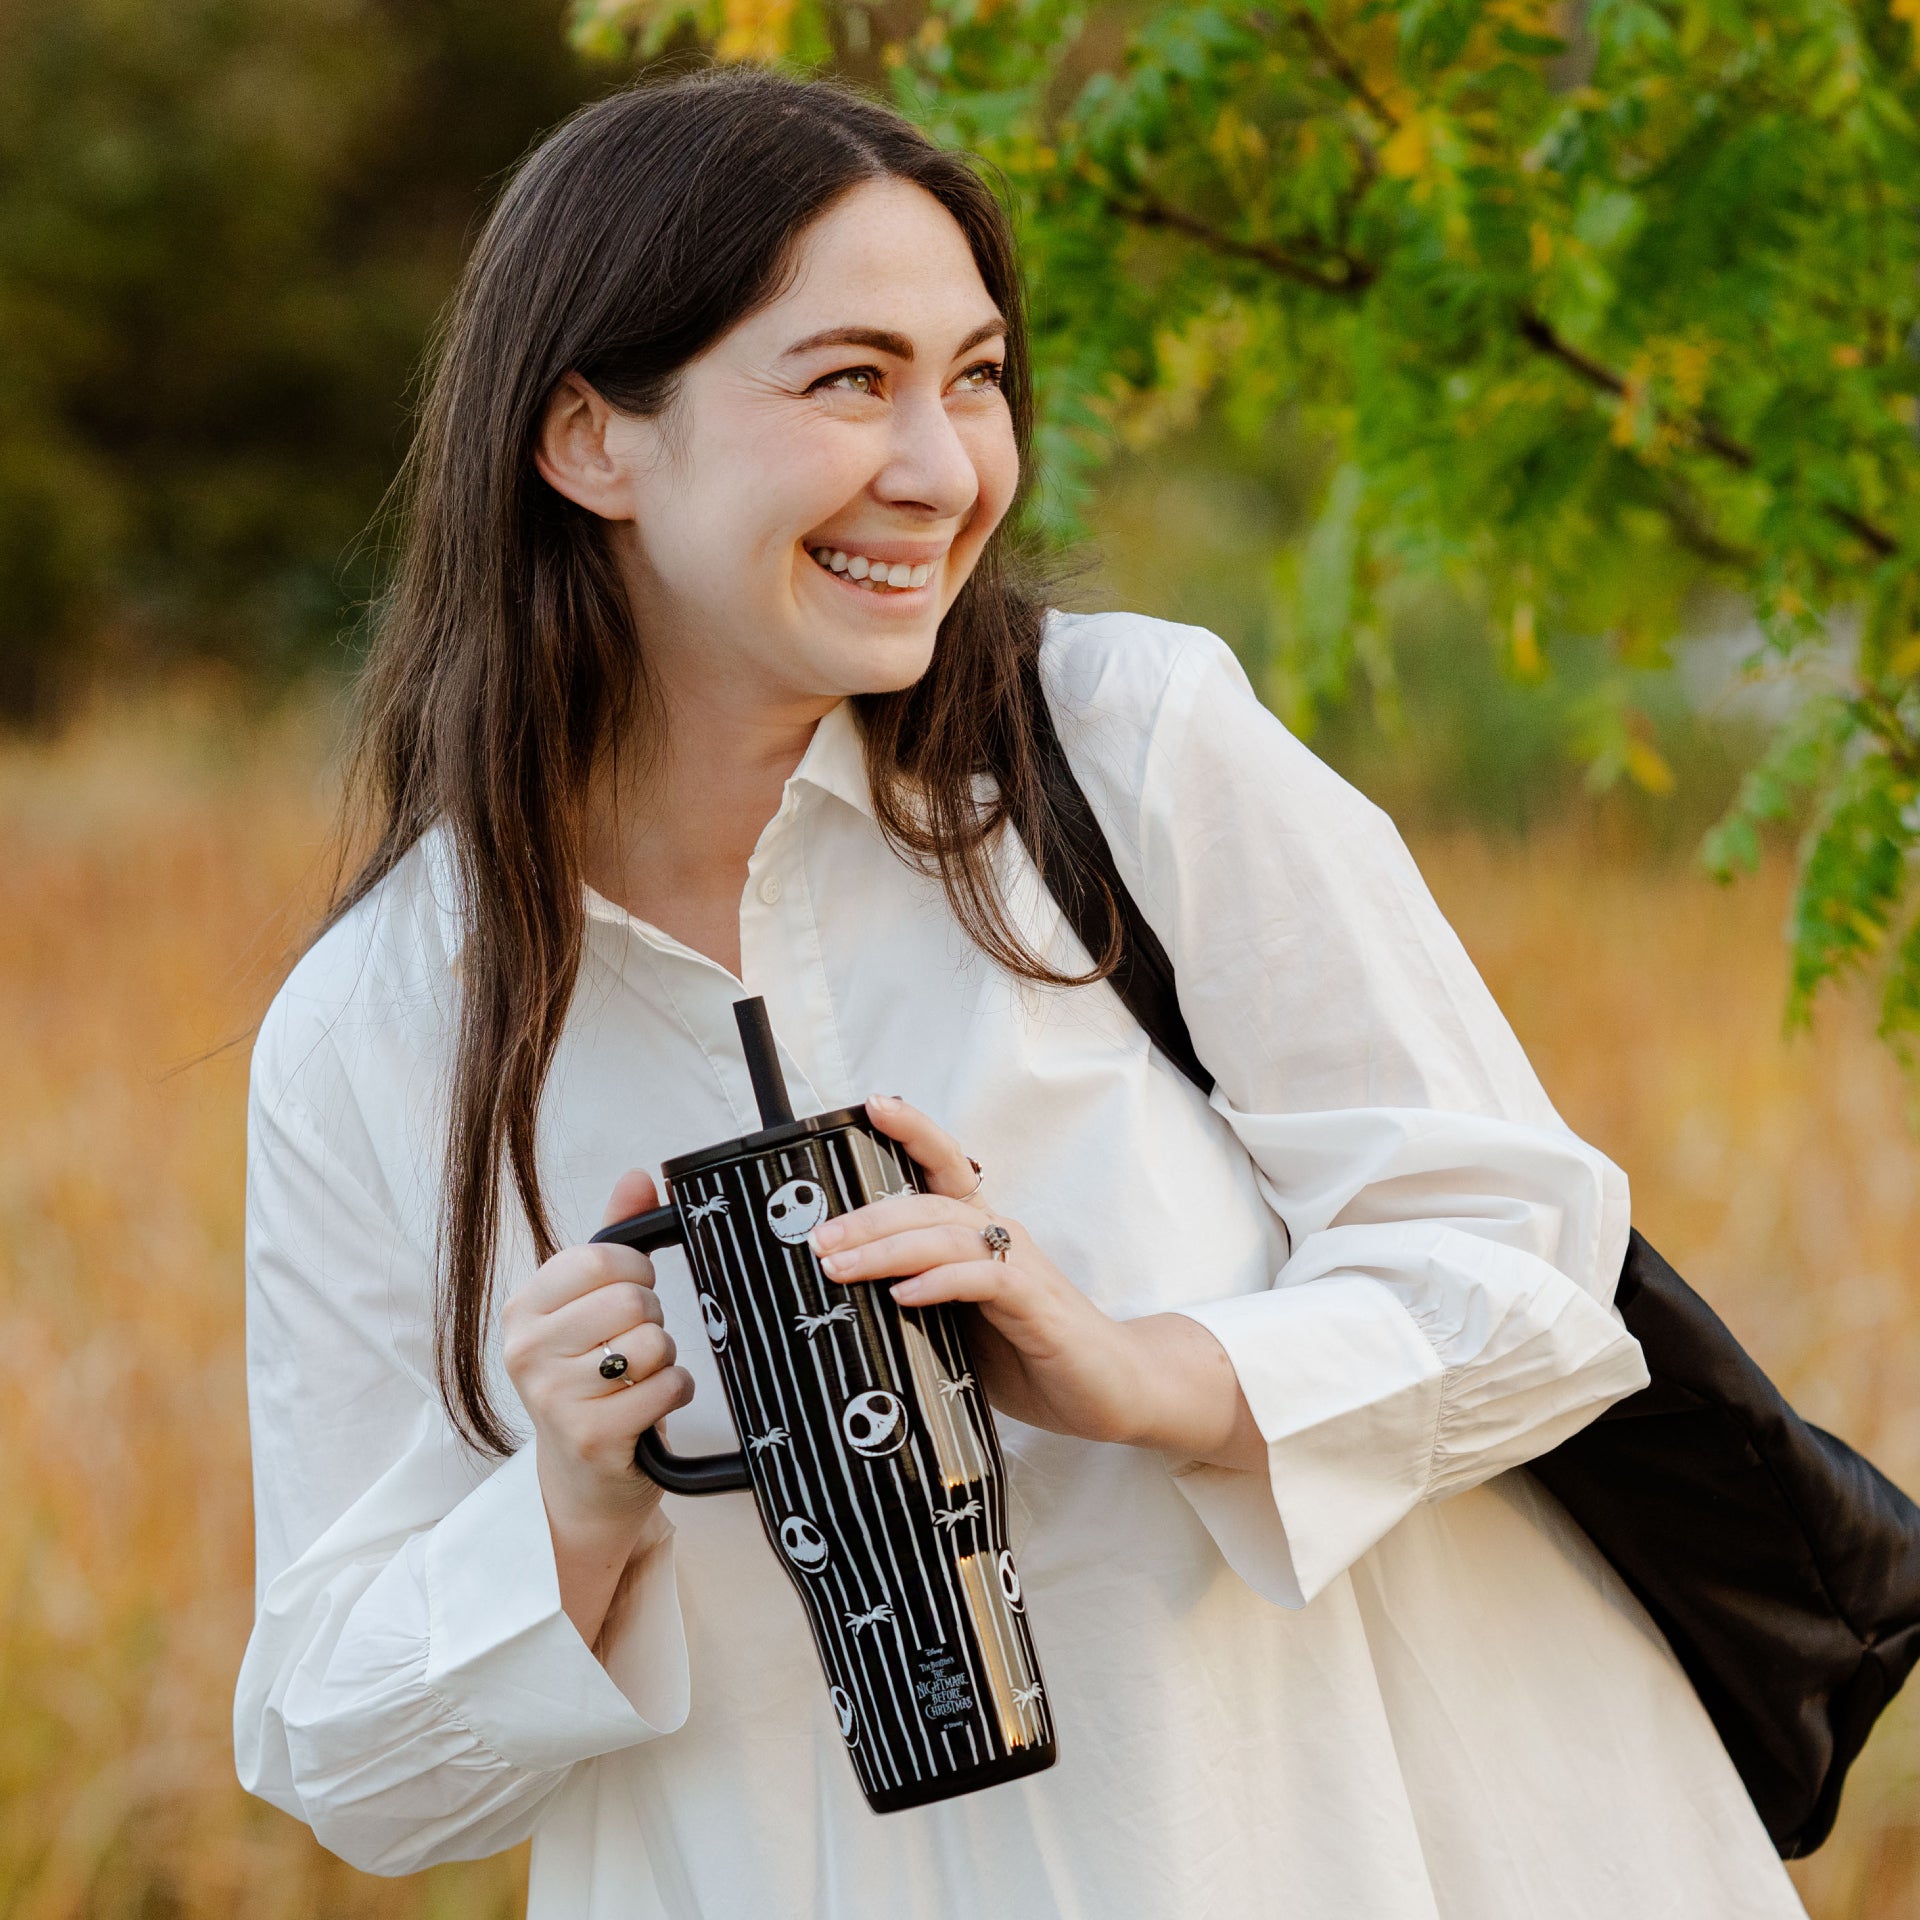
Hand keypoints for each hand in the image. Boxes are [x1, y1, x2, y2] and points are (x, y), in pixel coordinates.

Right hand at [502, 1169, 694, 1643]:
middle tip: (635, 1346)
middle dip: (652, 1320)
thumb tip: (639, 1177)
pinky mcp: (590, 1435)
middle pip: (630, 1300)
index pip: (598, 1257)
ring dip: (665, 1359)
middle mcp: (526, 1351)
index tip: (633, 1291)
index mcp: (524, 1309)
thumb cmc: (591, 1382)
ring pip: (651, 1343)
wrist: (583, 1481)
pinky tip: (651, 1405)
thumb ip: (616, 1236)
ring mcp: (553, 1396)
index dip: (635, 1271)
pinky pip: (665, 1387)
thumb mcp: (591, 1307)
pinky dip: (675, 1392)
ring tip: (640, 1378)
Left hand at [807, 1096, 1153, 1446]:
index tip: (873, 1104)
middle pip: (928, 1202)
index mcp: (981, 1233)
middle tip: (817, 1237)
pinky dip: (939, 1282)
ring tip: (840, 1267)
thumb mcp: (962, 1329)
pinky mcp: (1036, 1302)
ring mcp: (1021, 1264)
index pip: (945, 1166)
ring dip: (887, 1249)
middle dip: (866, 1216)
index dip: (912, 1130)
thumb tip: (848, 1305)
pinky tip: (905, 1295)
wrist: (1113, 1389)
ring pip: (946, 1235)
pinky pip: (982, 1278)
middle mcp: (1001, 1235)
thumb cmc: (1034, 1355)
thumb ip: (919, 1307)